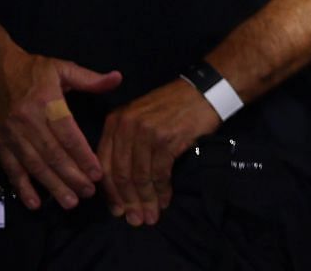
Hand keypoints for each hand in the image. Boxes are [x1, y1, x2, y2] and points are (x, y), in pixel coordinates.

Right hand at [0, 45, 120, 210]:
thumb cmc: (31, 70)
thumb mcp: (62, 68)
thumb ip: (90, 78)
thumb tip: (118, 78)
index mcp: (47, 102)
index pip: (68, 135)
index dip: (83, 156)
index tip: (98, 173)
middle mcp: (28, 122)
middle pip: (52, 155)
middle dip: (72, 177)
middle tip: (88, 194)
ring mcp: (11, 135)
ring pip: (34, 165)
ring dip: (52, 186)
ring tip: (70, 202)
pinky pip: (11, 169)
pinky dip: (22, 187)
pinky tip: (34, 203)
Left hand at [96, 79, 220, 225]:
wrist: (206, 90)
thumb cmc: (173, 107)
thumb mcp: (140, 117)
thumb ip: (125, 143)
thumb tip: (119, 183)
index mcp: (115, 122)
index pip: (104, 164)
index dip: (110, 192)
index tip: (117, 210)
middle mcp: (126, 126)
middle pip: (120, 174)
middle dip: (127, 201)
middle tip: (134, 220)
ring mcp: (146, 132)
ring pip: (139, 177)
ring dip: (145, 200)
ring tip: (150, 216)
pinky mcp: (166, 139)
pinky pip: (159, 173)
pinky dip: (161, 191)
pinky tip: (164, 201)